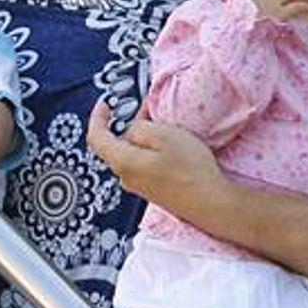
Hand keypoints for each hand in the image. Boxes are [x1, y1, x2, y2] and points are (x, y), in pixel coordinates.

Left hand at [87, 99, 226, 216]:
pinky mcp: (153, 191)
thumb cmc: (190, 171)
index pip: (96, 137)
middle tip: (143, 110)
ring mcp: (139, 187)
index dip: (97, 117)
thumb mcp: (163, 135)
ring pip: (131, 155)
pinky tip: (169, 146)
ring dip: (141, 138)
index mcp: (123, 162)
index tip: (105, 105)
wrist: (211, 203)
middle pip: (114, 146)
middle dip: (126, 125)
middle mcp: (126, 177)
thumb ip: (138, 127)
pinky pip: (143, 165)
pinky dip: (150, 151)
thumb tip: (131, 129)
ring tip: (162, 126)